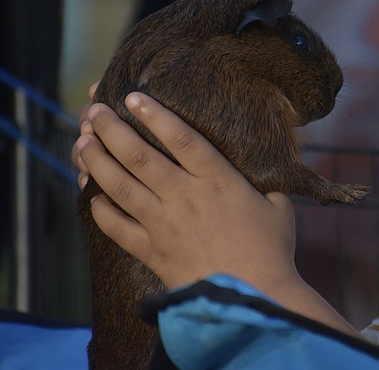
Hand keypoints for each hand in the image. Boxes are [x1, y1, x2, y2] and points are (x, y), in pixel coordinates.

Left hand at [74, 93, 296, 295]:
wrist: (250, 297)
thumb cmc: (272, 251)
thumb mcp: (279, 206)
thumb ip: (268, 182)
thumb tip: (272, 165)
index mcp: (218, 180)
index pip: (181, 137)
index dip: (155, 114)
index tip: (134, 96)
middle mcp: (185, 196)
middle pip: (139, 155)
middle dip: (112, 130)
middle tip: (95, 112)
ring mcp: (164, 224)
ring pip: (120, 186)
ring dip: (97, 161)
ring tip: (83, 143)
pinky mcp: (152, 251)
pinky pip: (116, 227)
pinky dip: (101, 210)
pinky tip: (93, 197)